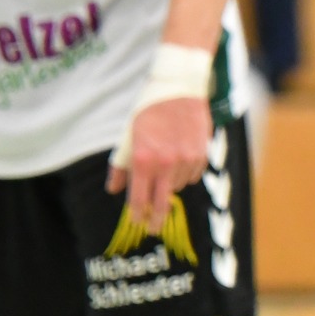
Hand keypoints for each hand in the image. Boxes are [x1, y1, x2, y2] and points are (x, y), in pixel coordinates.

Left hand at [106, 97, 210, 232]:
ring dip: (170, 186)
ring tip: (166, 169)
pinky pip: (192, 176)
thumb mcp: (128, 135)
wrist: (181, 86)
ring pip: (177, 188)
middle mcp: (165, 163)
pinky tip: (180, 160)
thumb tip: (113, 189)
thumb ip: (121, 165)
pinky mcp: (202, 155)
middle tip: (154, 228)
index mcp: (143, 159)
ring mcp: (186, 160)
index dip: (137, 215)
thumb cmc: (149, 109)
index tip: (137, 223)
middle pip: (162, 203)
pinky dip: (185, 174)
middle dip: (156, 219)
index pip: (139, 199)